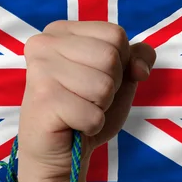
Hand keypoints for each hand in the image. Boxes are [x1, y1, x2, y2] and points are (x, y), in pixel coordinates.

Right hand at [17, 20, 155, 181]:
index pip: (115, 34)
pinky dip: (92, 126)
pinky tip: (73, 124)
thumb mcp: (120, 78)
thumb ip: (137, 59)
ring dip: (101, 107)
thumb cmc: (87, 109)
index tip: (97, 78)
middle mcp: (44, 43)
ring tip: (79, 109)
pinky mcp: (43, 101)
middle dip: (111, 86)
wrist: (60, 151)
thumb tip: (140, 68)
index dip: (121, 63)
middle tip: (88, 98)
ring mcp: (40, 71)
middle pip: (110, 57)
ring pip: (104, 86)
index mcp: (62, 31)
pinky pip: (94, 115)